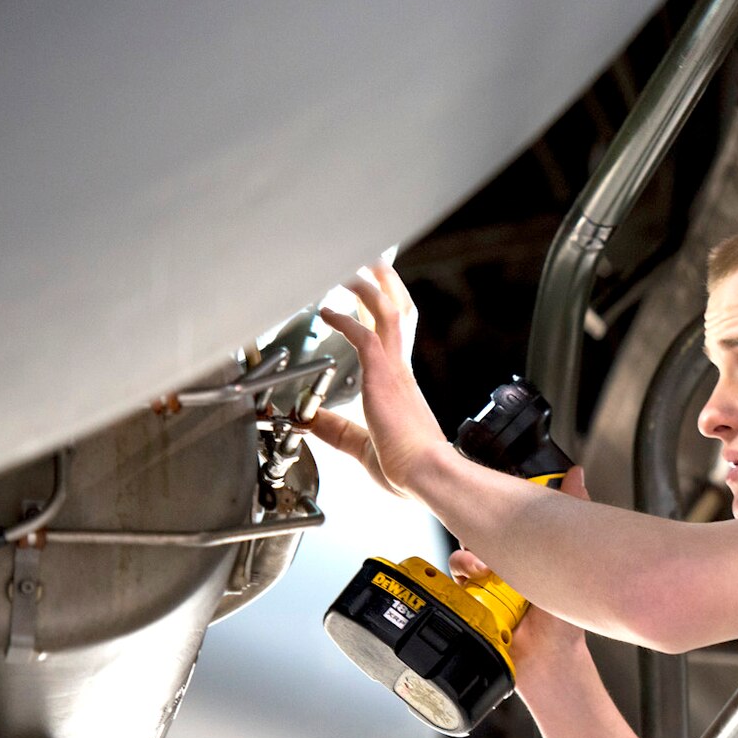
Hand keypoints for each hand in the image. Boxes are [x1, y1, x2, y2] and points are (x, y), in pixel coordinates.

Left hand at [306, 261, 448, 497]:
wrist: (426, 476)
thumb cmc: (406, 469)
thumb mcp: (360, 445)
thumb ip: (335, 430)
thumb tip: (311, 421)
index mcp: (401, 385)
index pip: (394, 336)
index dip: (382, 310)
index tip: (372, 294)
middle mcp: (401, 371)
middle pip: (398, 311)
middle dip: (386, 282)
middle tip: (374, 260)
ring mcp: (395, 371)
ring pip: (386, 311)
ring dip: (368, 286)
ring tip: (352, 267)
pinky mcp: (384, 377)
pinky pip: (363, 335)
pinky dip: (344, 318)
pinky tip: (327, 311)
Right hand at [449, 468, 592, 680]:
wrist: (549, 660)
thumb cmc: (564, 618)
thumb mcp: (574, 556)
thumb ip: (576, 510)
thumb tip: (577, 475)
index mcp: (525, 550)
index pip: (500, 518)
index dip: (491, 508)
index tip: (489, 499)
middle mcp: (503, 565)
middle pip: (476, 533)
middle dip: (477, 532)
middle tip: (490, 542)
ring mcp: (484, 585)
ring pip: (461, 557)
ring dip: (469, 561)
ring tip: (487, 570)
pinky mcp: (469, 603)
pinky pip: (452, 583)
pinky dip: (460, 582)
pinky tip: (476, 588)